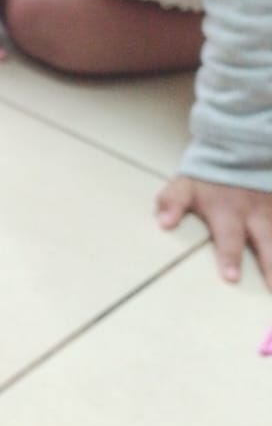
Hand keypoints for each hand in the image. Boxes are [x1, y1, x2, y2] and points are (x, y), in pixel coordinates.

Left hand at [156, 175, 271, 286]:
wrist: (240, 147)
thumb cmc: (210, 175)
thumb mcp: (185, 183)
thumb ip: (172, 201)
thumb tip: (163, 223)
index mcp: (228, 212)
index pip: (228, 236)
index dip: (229, 256)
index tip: (231, 278)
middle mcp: (256, 214)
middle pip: (268, 243)